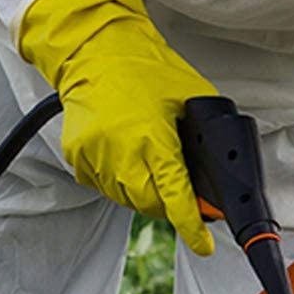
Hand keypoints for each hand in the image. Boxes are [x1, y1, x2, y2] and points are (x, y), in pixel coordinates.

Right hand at [18, 0, 217, 255]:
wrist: (94, 49)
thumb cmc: (145, 67)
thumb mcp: (189, 98)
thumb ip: (201, 138)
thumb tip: (216, 172)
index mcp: (151, 137)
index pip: (174, 195)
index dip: (190, 224)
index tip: (204, 245)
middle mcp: (118, 152)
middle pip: (150, 205)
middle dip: (169, 205)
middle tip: (183, 193)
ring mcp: (93, 156)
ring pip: (126, 199)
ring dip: (145, 194)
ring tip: (153, 165)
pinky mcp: (77, 156)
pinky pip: (104, 185)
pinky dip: (121, 181)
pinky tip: (128, 158)